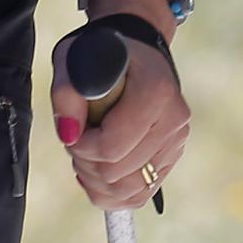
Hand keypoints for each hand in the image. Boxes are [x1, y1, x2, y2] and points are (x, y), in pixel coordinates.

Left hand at [49, 29, 187, 211]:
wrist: (134, 47)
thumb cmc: (100, 52)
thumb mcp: (73, 58)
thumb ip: (65, 94)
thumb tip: (69, 135)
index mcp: (156, 92)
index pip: (111, 148)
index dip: (81, 148)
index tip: (72, 130)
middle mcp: (174, 119)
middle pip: (117, 174)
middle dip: (86, 163)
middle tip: (78, 137)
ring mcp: (177, 141)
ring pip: (128, 191)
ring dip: (97, 180)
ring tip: (88, 152)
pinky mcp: (173, 156)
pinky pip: (139, 195)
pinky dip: (112, 192)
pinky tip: (99, 169)